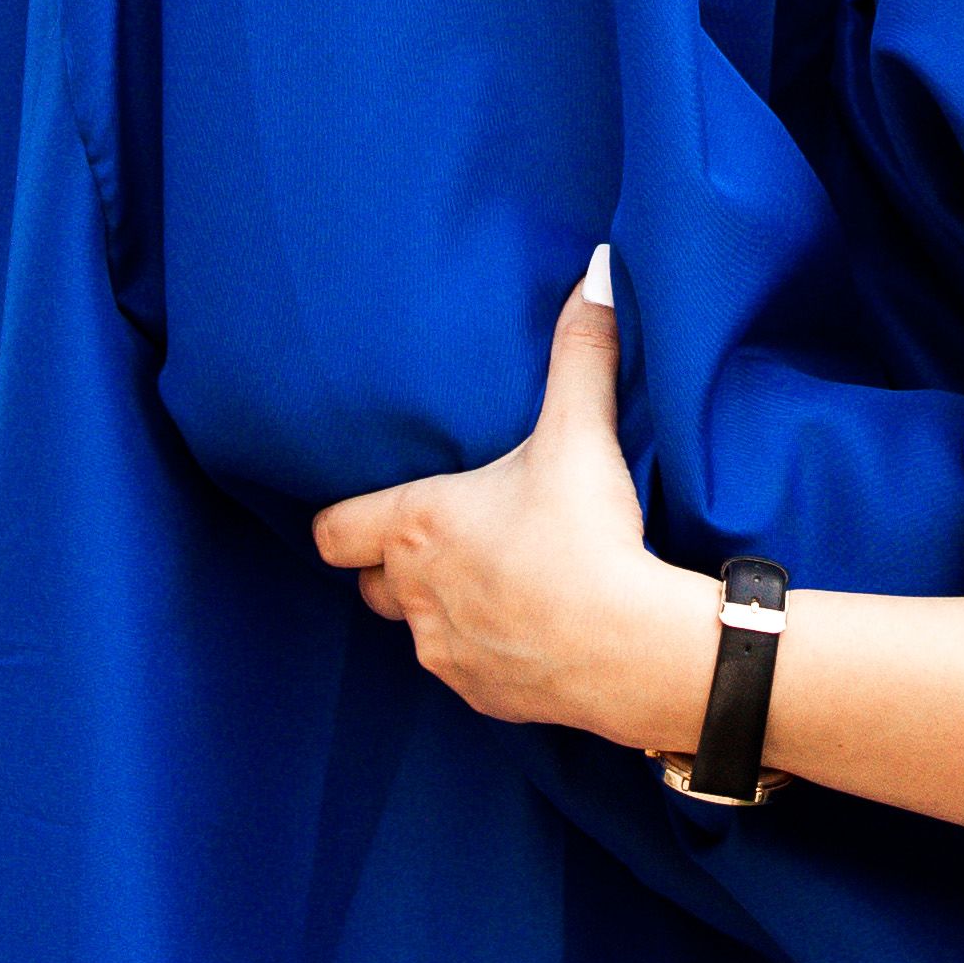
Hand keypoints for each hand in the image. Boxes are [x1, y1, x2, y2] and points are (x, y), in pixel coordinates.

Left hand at [313, 286, 716, 755]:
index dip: (348, 519)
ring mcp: (442, 651)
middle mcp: (412, 594)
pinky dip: (487, 650)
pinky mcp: (479, 695)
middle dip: (402, 562)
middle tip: (457, 536)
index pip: (331, 531)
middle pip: (372, 580)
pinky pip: (464, 668)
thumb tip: (600, 267)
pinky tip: (535, 628)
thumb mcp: (581, 432)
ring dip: (446, 606)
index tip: (384, 507)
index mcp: (417, 528)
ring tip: (505, 580)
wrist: (632, 647)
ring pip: (418, 627)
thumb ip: (581, 349)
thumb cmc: (591, 534)